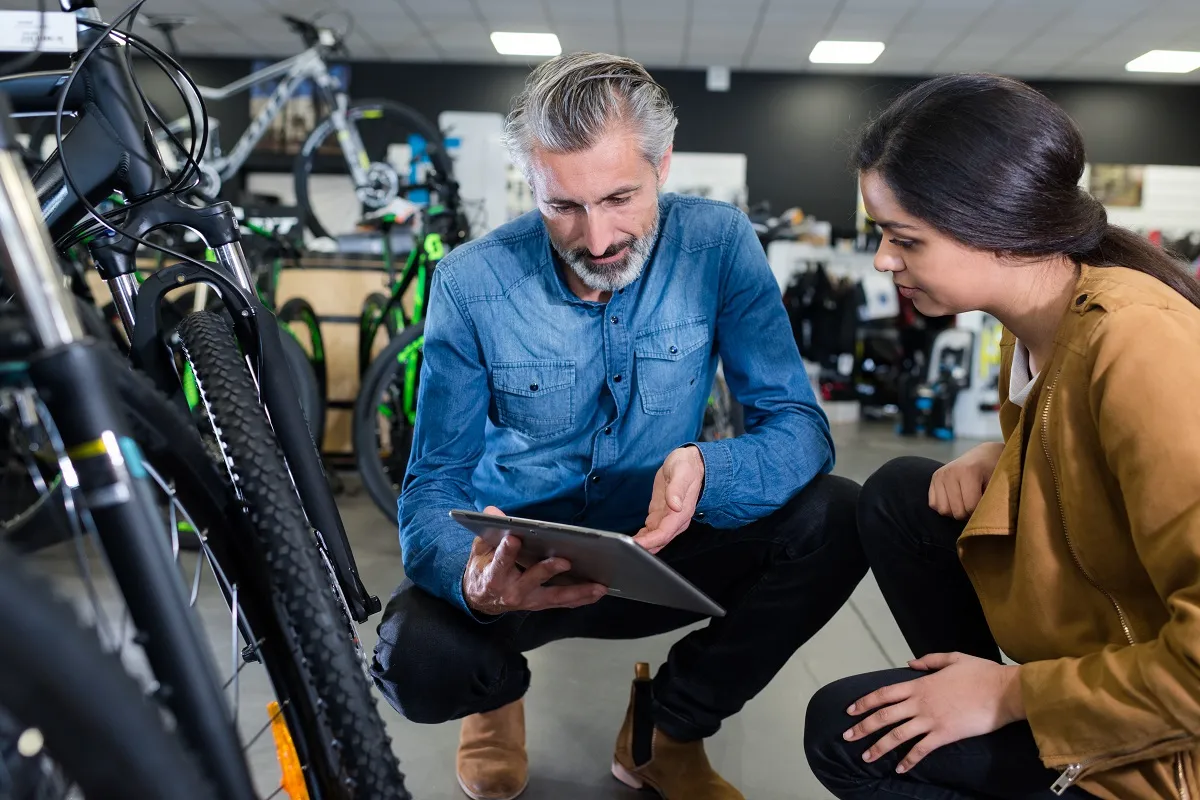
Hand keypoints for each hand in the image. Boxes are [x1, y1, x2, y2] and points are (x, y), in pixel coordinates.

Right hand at [462, 506, 605, 614]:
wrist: (481, 598)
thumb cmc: (483, 569)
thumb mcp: (480, 549)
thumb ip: (488, 530)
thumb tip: (492, 511)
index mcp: (494, 576)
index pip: (501, 562)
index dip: (507, 551)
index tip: (514, 538)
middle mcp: (513, 591)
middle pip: (533, 579)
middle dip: (549, 570)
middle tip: (565, 561)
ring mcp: (529, 599)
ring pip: (556, 596)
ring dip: (578, 591)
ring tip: (598, 586)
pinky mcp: (541, 604)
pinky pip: (563, 602)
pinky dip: (581, 598)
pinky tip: (598, 592)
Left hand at [633, 446, 705, 553]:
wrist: (690, 462)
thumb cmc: (688, 466)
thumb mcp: (682, 472)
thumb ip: (677, 489)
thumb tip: (675, 505)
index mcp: (681, 512)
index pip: (664, 533)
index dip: (650, 541)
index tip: (636, 544)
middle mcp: (676, 519)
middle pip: (659, 540)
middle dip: (644, 547)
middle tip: (625, 549)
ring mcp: (668, 518)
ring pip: (655, 538)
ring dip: (642, 544)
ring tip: (625, 546)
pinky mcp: (660, 514)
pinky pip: (651, 531)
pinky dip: (643, 537)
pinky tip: (633, 540)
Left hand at [843, 652, 1024, 773]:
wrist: (1004, 691)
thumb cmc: (981, 673)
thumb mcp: (953, 658)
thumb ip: (929, 660)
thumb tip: (909, 663)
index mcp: (919, 684)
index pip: (883, 693)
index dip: (864, 702)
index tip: (850, 710)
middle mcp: (920, 703)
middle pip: (884, 716)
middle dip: (863, 727)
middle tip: (847, 736)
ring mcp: (931, 720)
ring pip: (897, 735)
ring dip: (879, 747)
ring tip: (865, 757)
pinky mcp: (945, 735)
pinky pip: (921, 750)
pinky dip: (909, 760)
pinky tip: (900, 769)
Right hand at [928, 442, 1004, 519]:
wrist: (984, 455)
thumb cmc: (994, 472)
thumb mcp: (997, 484)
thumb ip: (989, 501)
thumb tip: (981, 520)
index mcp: (968, 471)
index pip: (970, 507)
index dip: (980, 512)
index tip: (986, 506)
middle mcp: (950, 472)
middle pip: (956, 511)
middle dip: (968, 514)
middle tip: (976, 506)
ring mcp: (940, 475)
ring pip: (943, 510)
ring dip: (955, 511)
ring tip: (965, 503)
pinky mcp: (934, 478)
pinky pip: (934, 504)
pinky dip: (945, 506)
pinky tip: (955, 500)